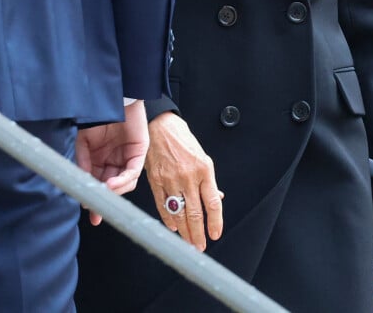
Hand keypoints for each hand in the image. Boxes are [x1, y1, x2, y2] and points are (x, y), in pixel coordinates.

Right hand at [76, 99, 148, 225]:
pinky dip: (123, 180)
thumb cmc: (96, 116)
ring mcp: (128, 157)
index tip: (88, 209)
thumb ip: (82, 162)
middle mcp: (115, 161)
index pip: (99, 183)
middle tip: (96, 212)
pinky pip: (133, 172)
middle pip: (113, 187)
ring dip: (113, 191)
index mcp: (101, 160)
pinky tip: (111, 184)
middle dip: (105, 201)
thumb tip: (81, 183)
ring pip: (125, 183)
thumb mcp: (83, 142)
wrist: (112, 97)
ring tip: (103, 191)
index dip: (94, 198)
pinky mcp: (139, 152)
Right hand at [146, 111, 222, 251]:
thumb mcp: (202, 157)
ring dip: (185, 232)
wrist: (160, 126)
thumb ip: (208, 180)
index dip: (215, 222)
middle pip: (195, 213)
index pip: (212, 203)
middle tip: (200, 246)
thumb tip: (217, 199)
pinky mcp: (155, 181)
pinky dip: (168, 220)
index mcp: (204, 170)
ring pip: (179, 213)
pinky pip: (163, 206)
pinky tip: (173, 228)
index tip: (215, 234)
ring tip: (188, 243)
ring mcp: (171, 180)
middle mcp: (188, 177)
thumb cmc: (183, 140)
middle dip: (198, 234)